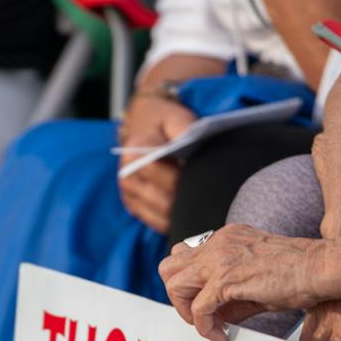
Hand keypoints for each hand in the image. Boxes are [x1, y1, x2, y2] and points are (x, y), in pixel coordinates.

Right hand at [117, 93, 194, 233]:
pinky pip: (160, 224)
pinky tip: (193, 211)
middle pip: (164, 201)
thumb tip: (193, 144)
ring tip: (205, 204)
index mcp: (134, 154)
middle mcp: (127, 177)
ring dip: (185, 213)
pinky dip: (177, 221)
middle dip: (189, 199)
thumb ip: (184, 128)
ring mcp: (129, 196)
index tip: (205, 179)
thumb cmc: (164, 122)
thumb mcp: (175, 116)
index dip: (184, 179)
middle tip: (213, 197)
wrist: (144, 125)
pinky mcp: (135, 209)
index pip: (162, 174)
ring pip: (163, 217)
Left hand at [159, 224, 340, 340]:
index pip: (184, 255)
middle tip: (199, 317)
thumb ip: (231, 294)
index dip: (188, 284)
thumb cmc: (299, 274)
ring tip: (209, 327)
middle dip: (178, 297)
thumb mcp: (256, 278)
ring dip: (186, 312)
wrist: (320, 267)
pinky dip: (205, 328)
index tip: (206, 306)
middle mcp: (217, 244)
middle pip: (168, 267)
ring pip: (174, 285)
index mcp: (225, 238)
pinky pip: (198, 309)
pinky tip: (222, 337)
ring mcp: (220, 259)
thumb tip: (216, 318)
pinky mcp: (226, 279)